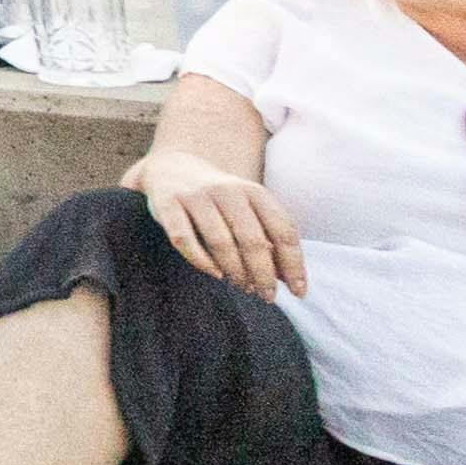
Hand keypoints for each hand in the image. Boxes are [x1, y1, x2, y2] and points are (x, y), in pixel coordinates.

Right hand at [142, 148, 302, 300]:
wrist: (173, 168)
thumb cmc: (219, 200)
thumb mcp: (248, 210)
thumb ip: (267, 239)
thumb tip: (285, 278)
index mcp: (254, 192)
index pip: (283, 231)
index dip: (293, 264)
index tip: (298, 291)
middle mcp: (227, 190)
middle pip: (252, 240)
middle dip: (263, 274)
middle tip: (267, 296)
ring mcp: (196, 196)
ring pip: (220, 242)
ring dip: (235, 271)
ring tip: (242, 286)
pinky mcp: (167, 203)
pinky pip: (184, 239)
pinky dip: (201, 261)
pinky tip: (215, 273)